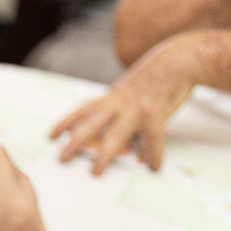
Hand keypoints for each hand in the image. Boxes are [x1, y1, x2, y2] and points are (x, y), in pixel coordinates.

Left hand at [51, 38, 198, 174]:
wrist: (179, 59)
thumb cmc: (153, 79)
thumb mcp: (129, 93)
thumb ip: (120, 116)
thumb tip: (120, 145)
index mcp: (110, 98)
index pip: (81, 110)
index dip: (65, 123)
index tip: (50, 137)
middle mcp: (119, 103)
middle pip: (91, 124)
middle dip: (75, 142)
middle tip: (62, 159)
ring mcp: (136, 108)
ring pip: (114, 134)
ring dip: (104, 154)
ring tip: (95, 172)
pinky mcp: (156, 113)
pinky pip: (153, 139)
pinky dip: (154, 155)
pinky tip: (153, 168)